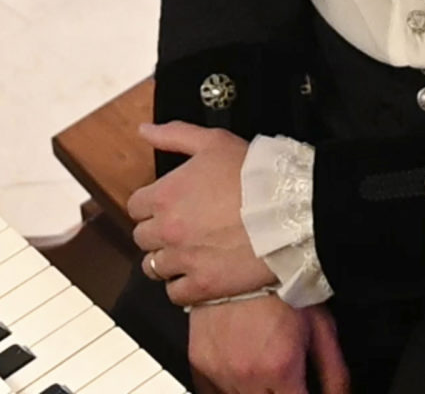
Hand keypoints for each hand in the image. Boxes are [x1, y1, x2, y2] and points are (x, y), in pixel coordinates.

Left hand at [128, 122, 275, 305]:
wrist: (289, 209)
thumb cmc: (252, 173)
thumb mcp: (213, 142)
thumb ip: (174, 135)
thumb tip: (143, 131)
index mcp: (164, 195)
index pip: (135, 207)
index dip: (151, 206)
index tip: (169, 207)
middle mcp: (167, 230)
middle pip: (142, 238)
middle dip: (158, 234)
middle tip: (182, 230)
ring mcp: (184, 261)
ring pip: (155, 268)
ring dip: (169, 262)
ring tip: (191, 254)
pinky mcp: (203, 285)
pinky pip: (175, 293)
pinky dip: (183, 287)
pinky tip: (199, 274)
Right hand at [189, 297, 348, 393]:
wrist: (246, 256)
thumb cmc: (285, 289)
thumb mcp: (322, 330)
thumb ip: (335, 376)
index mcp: (280, 369)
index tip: (302, 388)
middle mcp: (246, 375)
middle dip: (280, 393)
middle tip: (284, 378)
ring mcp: (218, 371)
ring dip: (257, 391)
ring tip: (265, 368)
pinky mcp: (199, 362)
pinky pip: (212, 392)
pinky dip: (228, 388)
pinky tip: (242, 373)